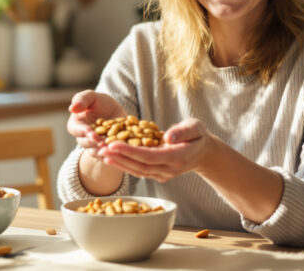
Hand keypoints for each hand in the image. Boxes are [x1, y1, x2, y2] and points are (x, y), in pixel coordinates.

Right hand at [67, 90, 126, 154]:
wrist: (116, 112)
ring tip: (110, 150)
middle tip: (102, 143)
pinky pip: (106, 157)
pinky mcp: (105, 152)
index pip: (76, 130)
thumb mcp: (92, 96)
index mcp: (76, 125)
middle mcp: (83, 138)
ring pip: (95, 152)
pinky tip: (118, 155)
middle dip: (94, 143)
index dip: (83, 132)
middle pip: (85, 143)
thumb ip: (82, 99)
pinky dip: (111, 157)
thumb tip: (71, 108)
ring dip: (102, 151)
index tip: (91, 132)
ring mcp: (94, 147)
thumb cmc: (101, 102)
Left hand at [97, 118, 212, 182]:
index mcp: (178, 158)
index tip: (113, 144)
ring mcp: (163, 175)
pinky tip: (110, 158)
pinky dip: (124, 165)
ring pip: (137, 171)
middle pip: (140, 166)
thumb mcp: (195, 127)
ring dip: (119, 163)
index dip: (130, 151)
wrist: (202, 152)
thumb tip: (168, 136)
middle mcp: (169, 170)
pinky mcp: (157, 174)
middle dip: (119, 158)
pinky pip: (138, 171)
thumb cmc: (198, 135)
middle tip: (101, 148)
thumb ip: (183, 131)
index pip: (150, 156)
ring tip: (102, 153)